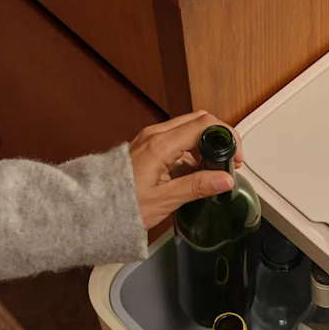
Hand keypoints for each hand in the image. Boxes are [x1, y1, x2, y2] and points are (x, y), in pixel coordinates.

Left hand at [130, 110, 243, 229]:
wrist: (92, 207)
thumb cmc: (121, 206)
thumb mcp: (164, 200)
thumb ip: (197, 187)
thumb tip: (225, 180)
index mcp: (161, 145)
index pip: (204, 124)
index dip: (227, 136)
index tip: (236, 155)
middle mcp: (155, 135)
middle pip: (198, 121)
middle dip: (219, 137)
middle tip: (230, 160)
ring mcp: (150, 138)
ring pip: (188, 128)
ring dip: (205, 145)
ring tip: (212, 171)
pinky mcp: (147, 145)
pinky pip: (176, 139)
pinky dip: (190, 151)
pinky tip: (193, 173)